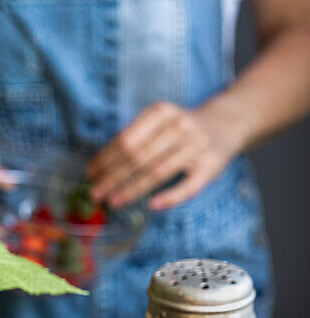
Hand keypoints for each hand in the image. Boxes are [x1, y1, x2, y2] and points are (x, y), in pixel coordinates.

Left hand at [87, 100, 242, 210]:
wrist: (225, 124)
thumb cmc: (180, 128)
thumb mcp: (157, 121)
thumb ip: (134, 138)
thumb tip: (100, 166)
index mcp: (162, 112)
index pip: (127, 139)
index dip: (106, 159)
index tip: (91, 174)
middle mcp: (180, 125)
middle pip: (139, 156)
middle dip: (113, 177)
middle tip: (96, 193)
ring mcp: (197, 146)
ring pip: (158, 172)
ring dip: (132, 189)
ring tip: (113, 201)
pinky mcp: (210, 166)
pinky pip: (188, 187)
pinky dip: (169, 197)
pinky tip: (151, 205)